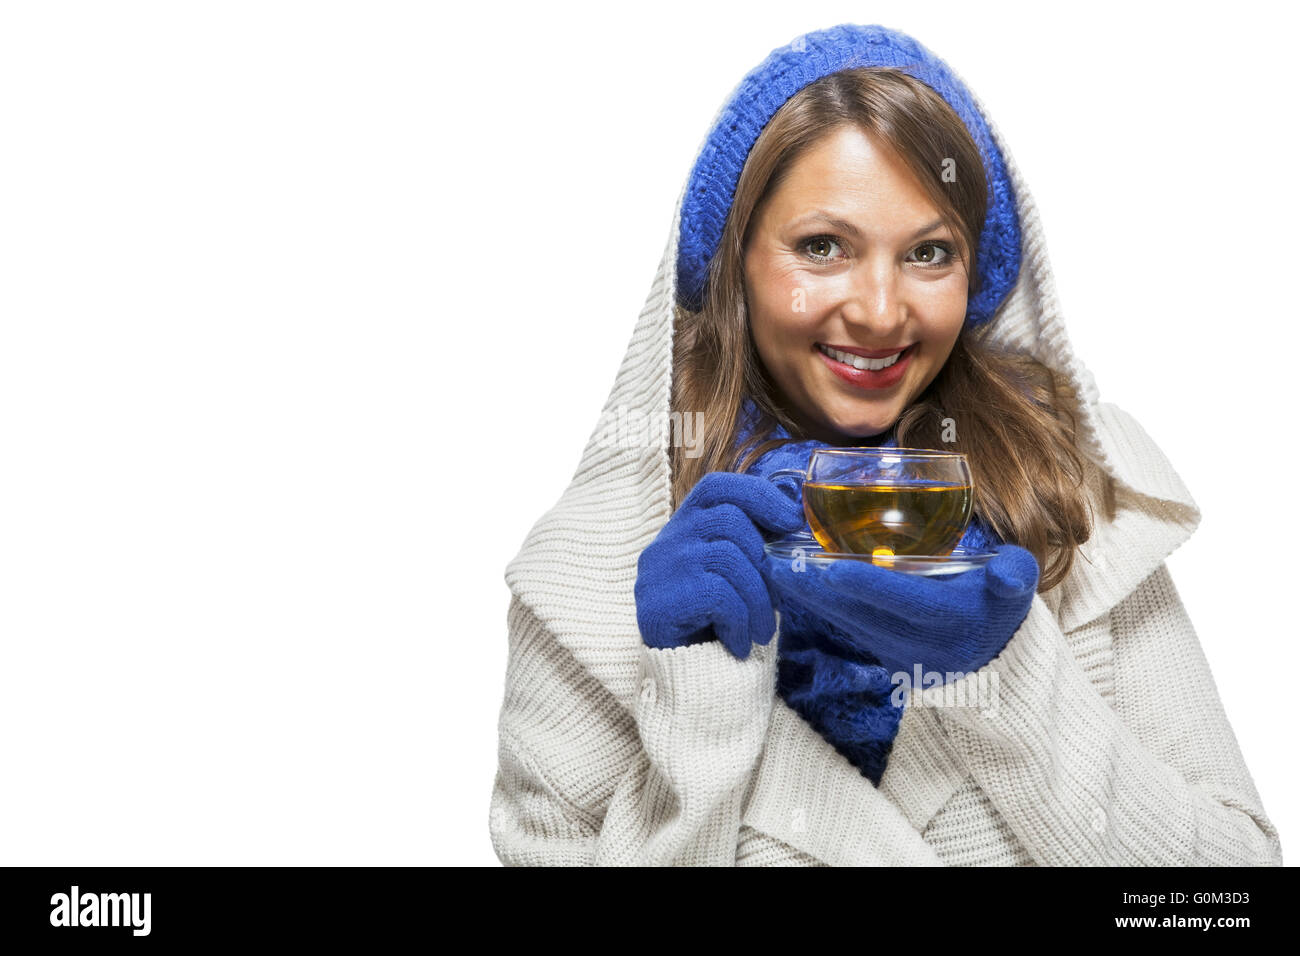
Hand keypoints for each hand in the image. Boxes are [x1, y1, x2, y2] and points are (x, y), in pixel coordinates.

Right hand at [635, 471, 804, 658]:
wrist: (685, 680)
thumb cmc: (718, 624)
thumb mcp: (737, 578)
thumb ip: (753, 547)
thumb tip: (795, 523)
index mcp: (685, 528)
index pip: (717, 487)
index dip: (758, 495)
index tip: (791, 520)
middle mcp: (665, 541)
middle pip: (728, 520)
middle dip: (763, 560)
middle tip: (776, 601)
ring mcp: (658, 569)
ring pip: (727, 557)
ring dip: (757, 599)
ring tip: (761, 632)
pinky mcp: (657, 602)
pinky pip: (717, 595)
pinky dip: (739, 621)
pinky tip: (738, 643)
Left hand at [765, 544, 1039, 676]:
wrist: (997, 658)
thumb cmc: (1000, 604)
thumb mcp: (1017, 587)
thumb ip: (1015, 575)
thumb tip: (1007, 571)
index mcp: (954, 621)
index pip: (906, 602)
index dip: (869, 586)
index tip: (830, 568)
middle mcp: (922, 644)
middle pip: (863, 614)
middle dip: (819, 590)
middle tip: (779, 563)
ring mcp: (899, 654)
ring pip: (847, 623)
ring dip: (810, 598)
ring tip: (774, 568)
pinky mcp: (883, 655)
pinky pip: (846, 628)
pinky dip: (819, 606)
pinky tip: (791, 583)